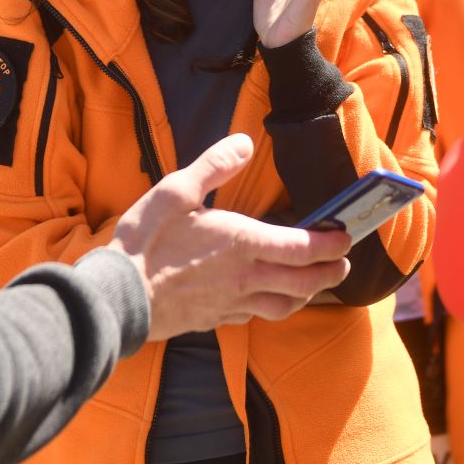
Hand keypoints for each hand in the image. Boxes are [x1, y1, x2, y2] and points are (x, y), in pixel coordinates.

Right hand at [114, 133, 353, 339]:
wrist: (116, 298)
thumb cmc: (144, 243)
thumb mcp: (175, 190)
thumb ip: (215, 165)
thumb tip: (245, 143)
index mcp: (242, 244)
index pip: (304, 248)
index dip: (332, 244)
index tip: (346, 236)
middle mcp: (245, 278)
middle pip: (305, 283)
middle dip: (331, 273)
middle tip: (343, 262)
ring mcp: (231, 304)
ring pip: (284, 307)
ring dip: (306, 295)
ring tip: (313, 283)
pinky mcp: (214, 320)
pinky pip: (254, 316)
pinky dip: (271, 306)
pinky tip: (265, 298)